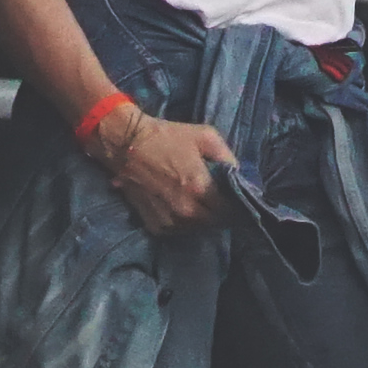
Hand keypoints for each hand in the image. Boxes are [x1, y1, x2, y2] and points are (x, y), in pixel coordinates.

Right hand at [100, 112, 237, 237]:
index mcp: (200, 189)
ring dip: (204, 219)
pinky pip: (179, 230)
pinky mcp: (155, 226)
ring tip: (202, 203)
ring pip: (198, 229)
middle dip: (222, 213)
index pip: (231, 211)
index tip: (238, 198)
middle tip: (221, 200)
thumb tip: (240, 176)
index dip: (237, 205)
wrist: (127, 145)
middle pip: (216, 223)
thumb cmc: (168, 137)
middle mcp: (186, 211)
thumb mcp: (205, 136)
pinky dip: (185, 222)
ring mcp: (169, 222)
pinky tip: (183, 207)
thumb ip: (228, 157)